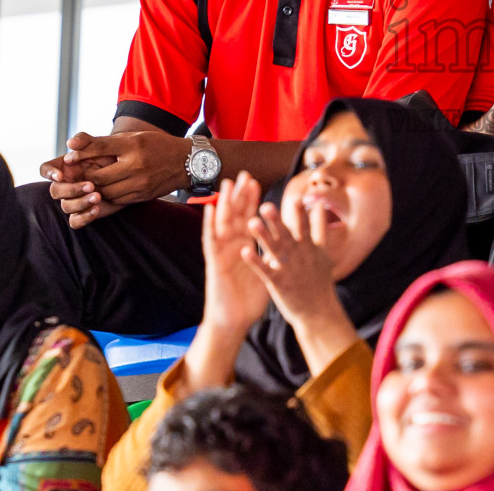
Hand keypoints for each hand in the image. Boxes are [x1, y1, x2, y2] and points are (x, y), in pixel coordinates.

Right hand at [40, 141, 122, 229]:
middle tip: (91, 185)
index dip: (49, 173)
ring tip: (98, 196)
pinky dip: (83, 217)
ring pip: (66, 206)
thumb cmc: (109, 156)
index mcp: (64, 167)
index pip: (45, 169)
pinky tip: (96, 209)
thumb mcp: (99, 146)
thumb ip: (85, 140)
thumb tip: (70, 142)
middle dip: (71, 189)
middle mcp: (65, 184)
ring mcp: (73, 199)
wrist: (127, 173)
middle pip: (55, 191)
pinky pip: (75, 221)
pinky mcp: (82, 212)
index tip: (60, 175)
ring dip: (80, 202)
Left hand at [60, 129, 191, 210]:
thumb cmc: (157, 145)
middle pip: (99, 176)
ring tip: (91, 183)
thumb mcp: (134, 137)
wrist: (188, 162)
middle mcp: (137, 164)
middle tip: (78, 175)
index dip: (81, 153)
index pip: (100, 148)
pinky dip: (108, 196)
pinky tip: (106, 190)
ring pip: (106, 192)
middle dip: (86, 177)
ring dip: (95, 189)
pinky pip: (118, 200)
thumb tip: (73, 143)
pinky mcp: (143, 196)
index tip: (69, 157)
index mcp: (134, 145)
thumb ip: (106, 141)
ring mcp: (141, 183)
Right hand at [201, 173, 270, 332]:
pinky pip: (211, 241)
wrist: (235, 319)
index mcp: (244, 246)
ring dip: (224, 203)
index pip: (247, 218)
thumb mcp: (265, 269)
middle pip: (235, 215)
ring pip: (222, 223)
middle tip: (243, 174)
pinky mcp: (215, 263)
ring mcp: (222, 253)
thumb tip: (284, 240)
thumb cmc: (249, 296)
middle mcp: (232, 246)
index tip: (256, 181)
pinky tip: (210, 209)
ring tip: (227, 185)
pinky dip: (210, 225)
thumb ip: (271, 252)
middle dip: (238, 195)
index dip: (251, 200)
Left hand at [243, 199, 340, 326]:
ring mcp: (288, 269)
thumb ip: (320, 228)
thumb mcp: (324, 252)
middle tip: (265, 206)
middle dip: (276, 221)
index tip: (295, 197)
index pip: (305, 225)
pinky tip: (245, 251)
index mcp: (309, 246)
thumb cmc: (320, 280)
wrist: (319, 311)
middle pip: (287, 234)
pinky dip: (255, 260)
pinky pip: (264, 270)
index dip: (300, 212)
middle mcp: (299, 255)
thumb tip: (320, 205)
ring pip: (274, 249)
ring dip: (263, 236)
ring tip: (251, 223)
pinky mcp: (278, 282)